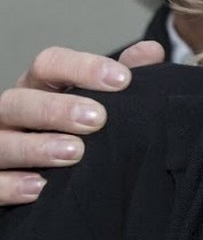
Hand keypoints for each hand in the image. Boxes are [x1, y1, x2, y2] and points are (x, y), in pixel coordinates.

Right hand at [0, 41, 161, 204]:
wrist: (52, 174)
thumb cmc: (81, 129)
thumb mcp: (103, 101)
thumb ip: (124, 77)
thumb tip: (151, 51)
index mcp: (38, 87)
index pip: (49, 63)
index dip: (83, 67)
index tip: (123, 79)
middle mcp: (11, 113)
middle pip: (19, 101)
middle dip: (57, 109)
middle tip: (98, 119)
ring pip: (2, 142)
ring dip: (37, 147)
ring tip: (75, 153)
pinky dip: (12, 185)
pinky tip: (40, 188)